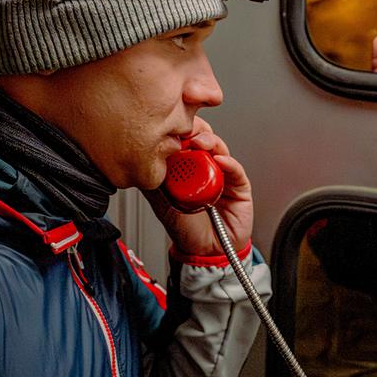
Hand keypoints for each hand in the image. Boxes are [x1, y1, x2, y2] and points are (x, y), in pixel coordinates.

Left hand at [143, 117, 253, 259]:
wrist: (205, 252)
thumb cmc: (185, 230)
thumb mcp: (161, 202)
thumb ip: (153, 181)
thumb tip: (138, 159)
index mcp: (185, 168)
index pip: (183, 140)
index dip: (178, 129)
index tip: (169, 123)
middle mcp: (204, 167)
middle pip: (202, 137)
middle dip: (195, 129)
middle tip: (185, 129)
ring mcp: (222, 174)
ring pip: (219, 148)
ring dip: (210, 141)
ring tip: (200, 143)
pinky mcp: (239, 185)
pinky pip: (235, 169)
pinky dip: (227, 162)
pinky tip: (219, 160)